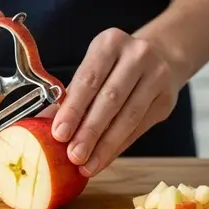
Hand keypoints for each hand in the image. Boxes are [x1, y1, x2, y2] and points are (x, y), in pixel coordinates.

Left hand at [46, 28, 178, 176]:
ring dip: (106, 146)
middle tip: (74, 156)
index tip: (59, 134)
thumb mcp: (95, 68)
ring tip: (88, 165)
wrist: (162, 58)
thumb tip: (42, 125)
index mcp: (110, 43)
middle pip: (110, 100)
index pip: (89, 80)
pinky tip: (104, 159)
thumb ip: (72, 94)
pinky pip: (139, 129)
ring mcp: (157, 77)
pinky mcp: (167, 100)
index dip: (74, 109)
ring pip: (128, 118)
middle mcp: (137, 56)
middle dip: (90, 131)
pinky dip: (119, 147)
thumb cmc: (117, 66)